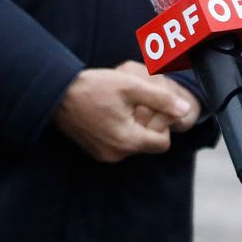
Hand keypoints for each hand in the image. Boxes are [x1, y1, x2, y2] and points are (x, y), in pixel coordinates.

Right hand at [54, 65, 196, 162]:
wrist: (57, 93)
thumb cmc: (94, 87)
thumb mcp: (131, 87)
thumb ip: (161, 100)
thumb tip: (184, 110)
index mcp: (127, 140)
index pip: (162, 143)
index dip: (164, 124)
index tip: (154, 106)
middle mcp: (116, 154)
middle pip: (147, 144)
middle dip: (148, 124)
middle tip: (138, 102)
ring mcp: (104, 155)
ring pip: (133, 144)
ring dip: (134, 126)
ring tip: (123, 105)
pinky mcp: (95, 151)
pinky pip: (118, 144)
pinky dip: (121, 130)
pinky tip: (112, 112)